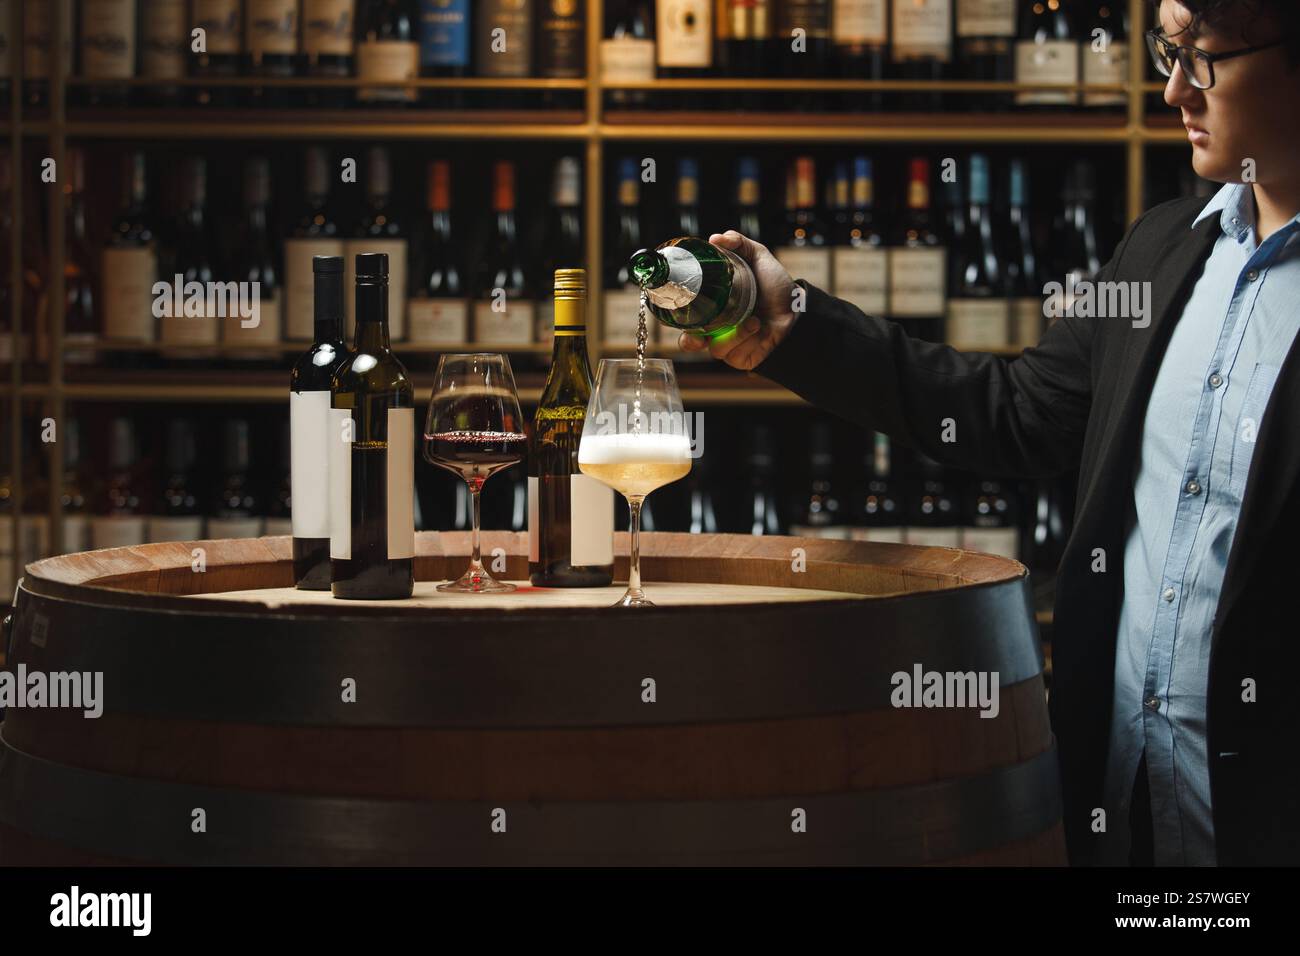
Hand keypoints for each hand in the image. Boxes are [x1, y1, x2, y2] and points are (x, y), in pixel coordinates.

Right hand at [677, 230, 798, 370]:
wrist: (797, 311)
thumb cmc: (775, 286)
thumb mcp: (758, 258)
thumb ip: (739, 243)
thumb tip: (715, 238)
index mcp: (713, 306)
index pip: (686, 314)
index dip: (676, 315)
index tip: (678, 311)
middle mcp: (715, 327)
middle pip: (689, 340)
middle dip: (690, 340)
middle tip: (699, 335)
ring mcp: (726, 344)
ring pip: (713, 348)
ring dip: (731, 335)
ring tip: (752, 322)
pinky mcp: (739, 357)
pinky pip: (731, 354)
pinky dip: (744, 340)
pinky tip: (757, 329)